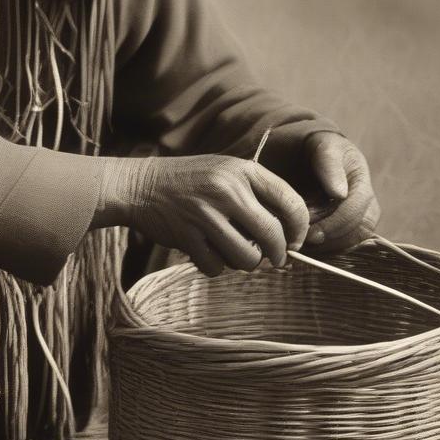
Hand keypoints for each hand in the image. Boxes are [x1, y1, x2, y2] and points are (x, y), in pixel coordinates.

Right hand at [96, 154, 308, 276]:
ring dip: (246, 263)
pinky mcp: (186, 236)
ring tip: (235, 253)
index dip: (300, 229)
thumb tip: (290, 234)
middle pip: (273, 236)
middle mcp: (228, 190)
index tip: (295, 241)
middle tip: (274, 259)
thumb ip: (257, 195)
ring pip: (247, 258)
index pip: (291, 202)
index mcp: (243, 171)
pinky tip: (207, 252)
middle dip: (278, 254)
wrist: (139, 186)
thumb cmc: (190, 181)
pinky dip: (215, 267)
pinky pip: (217, 268)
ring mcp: (206, 214)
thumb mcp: (226, 173)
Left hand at [301, 132, 379, 252]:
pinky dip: (326, 249)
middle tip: (305, 243)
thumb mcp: (323, 148)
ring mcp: (360, 215)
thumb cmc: (319, 150)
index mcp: (361, 180)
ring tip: (304, 245)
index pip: (358, 210)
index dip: (336, 224)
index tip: (312, 233)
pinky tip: (307, 247)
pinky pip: (343, 245)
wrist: (314, 156)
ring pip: (354, 241)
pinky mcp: (349, 227)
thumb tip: (340, 193)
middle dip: (333, 239)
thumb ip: (329, 166)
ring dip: (329, 247)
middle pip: (361, 230)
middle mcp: (367, 201)